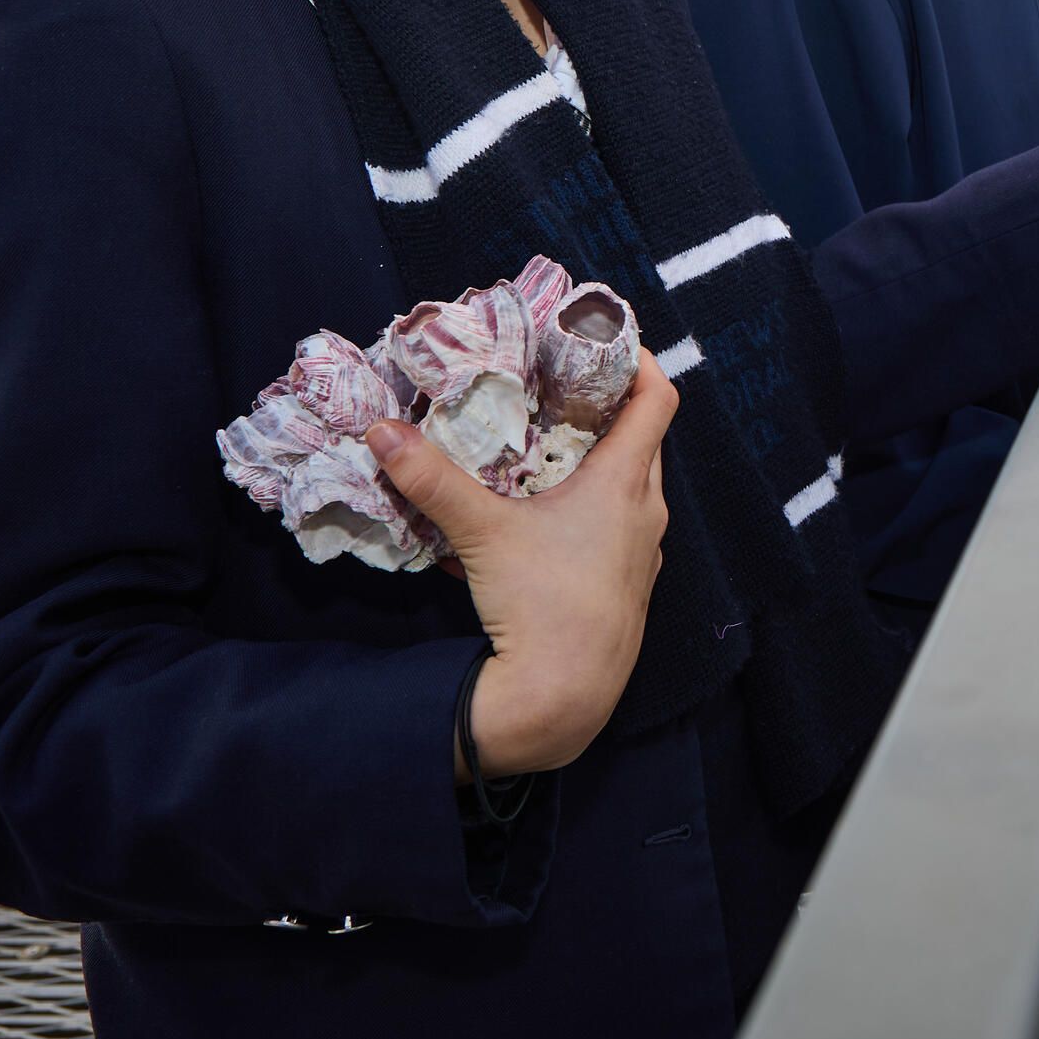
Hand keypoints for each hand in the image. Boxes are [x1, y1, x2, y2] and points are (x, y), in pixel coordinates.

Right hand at [366, 350, 674, 776]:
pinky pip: (618, 528)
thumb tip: (381, 432)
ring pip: (631, 484)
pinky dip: (590, 508)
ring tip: (548, 445)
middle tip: (562, 385)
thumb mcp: (480, 534)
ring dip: (598, 460)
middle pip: (643, 438)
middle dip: (608, 407)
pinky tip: (541, 520)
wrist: (564, 699)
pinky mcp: (629, 585)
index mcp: (625, 483)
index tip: (609, 339)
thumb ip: (432, 480)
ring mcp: (643, 551)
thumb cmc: (539, 606)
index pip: (657, 399)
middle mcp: (646, 511)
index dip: (639, 361)